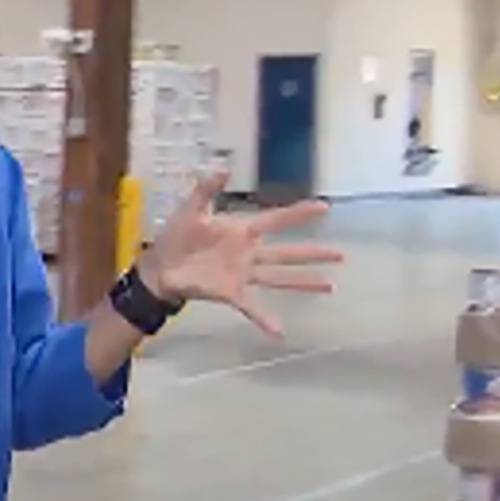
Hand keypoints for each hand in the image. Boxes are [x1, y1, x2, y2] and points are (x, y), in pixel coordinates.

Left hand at [141, 172, 343, 337]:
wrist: (158, 267)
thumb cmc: (175, 237)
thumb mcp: (190, 210)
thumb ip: (206, 190)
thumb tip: (223, 168)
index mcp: (240, 231)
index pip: (275, 220)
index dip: (298, 214)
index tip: (324, 208)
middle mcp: (248, 253)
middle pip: (286, 252)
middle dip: (313, 253)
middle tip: (340, 254)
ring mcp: (242, 274)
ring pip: (279, 278)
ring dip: (304, 282)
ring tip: (330, 285)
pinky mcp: (231, 292)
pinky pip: (252, 307)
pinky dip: (265, 320)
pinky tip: (280, 332)